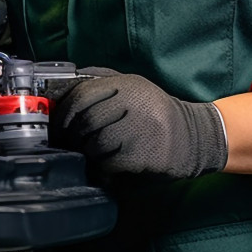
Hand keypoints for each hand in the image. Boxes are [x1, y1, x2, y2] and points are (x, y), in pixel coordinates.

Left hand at [49, 70, 227, 178]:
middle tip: (67, 143)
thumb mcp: (133, 90)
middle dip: (71, 135)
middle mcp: (134, 102)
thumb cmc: (155, 114)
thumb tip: (60, 89)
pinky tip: (105, 168)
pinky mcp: (145, 154)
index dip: (63, 111)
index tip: (56, 124)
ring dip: (87, 153)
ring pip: (95, 143)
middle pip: (86, 119)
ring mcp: (141, 128)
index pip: (82, 93)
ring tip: (89, 155)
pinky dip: (102, 168)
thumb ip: (101, 85)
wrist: (195, 136)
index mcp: (128, 83)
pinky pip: (109, 163)